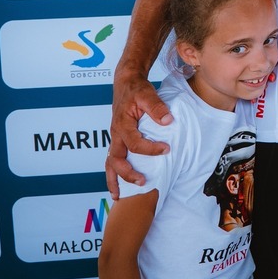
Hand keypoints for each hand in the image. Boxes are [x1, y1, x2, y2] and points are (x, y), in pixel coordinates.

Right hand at [105, 71, 172, 198]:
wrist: (126, 82)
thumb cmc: (137, 89)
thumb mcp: (148, 94)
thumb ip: (157, 107)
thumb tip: (168, 121)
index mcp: (122, 124)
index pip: (134, 143)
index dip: (150, 149)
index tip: (166, 149)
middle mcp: (115, 134)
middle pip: (115, 159)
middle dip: (127, 173)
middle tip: (143, 181)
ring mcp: (115, 138)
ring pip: (109, 163)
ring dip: (114, 180)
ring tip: (119, 197)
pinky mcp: (118, 139)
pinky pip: (112, 159)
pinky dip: (114, 173)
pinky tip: (119, 185)